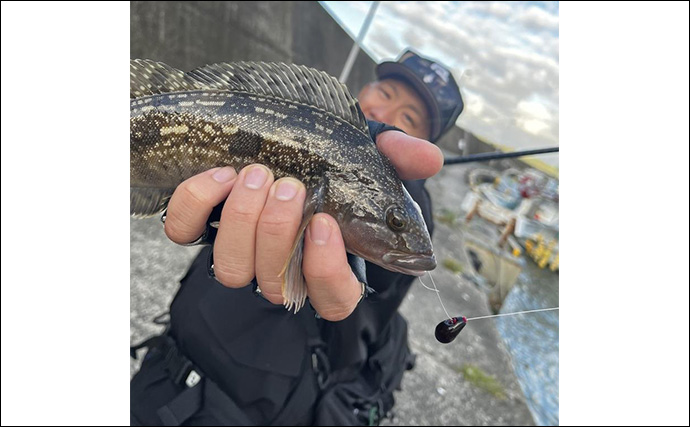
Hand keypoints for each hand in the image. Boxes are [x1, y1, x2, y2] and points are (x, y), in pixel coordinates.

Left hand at [163, 131, 442, 320]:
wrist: (287, 143)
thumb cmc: (335, 162)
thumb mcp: (374, 156)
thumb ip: (401, 158)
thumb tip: (427, 159)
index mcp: (328, 263)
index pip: (333, 301)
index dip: (327, 272)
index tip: (325, 224)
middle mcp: (282, 269)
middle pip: (274, 284)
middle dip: (278, 233)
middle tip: (289, 184)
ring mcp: (241, 253)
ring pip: (231, 270)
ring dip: (241, 221)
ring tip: (257, 174)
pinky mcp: (202, 229)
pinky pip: (184, 234)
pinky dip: (197, 203)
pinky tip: (220, 174)